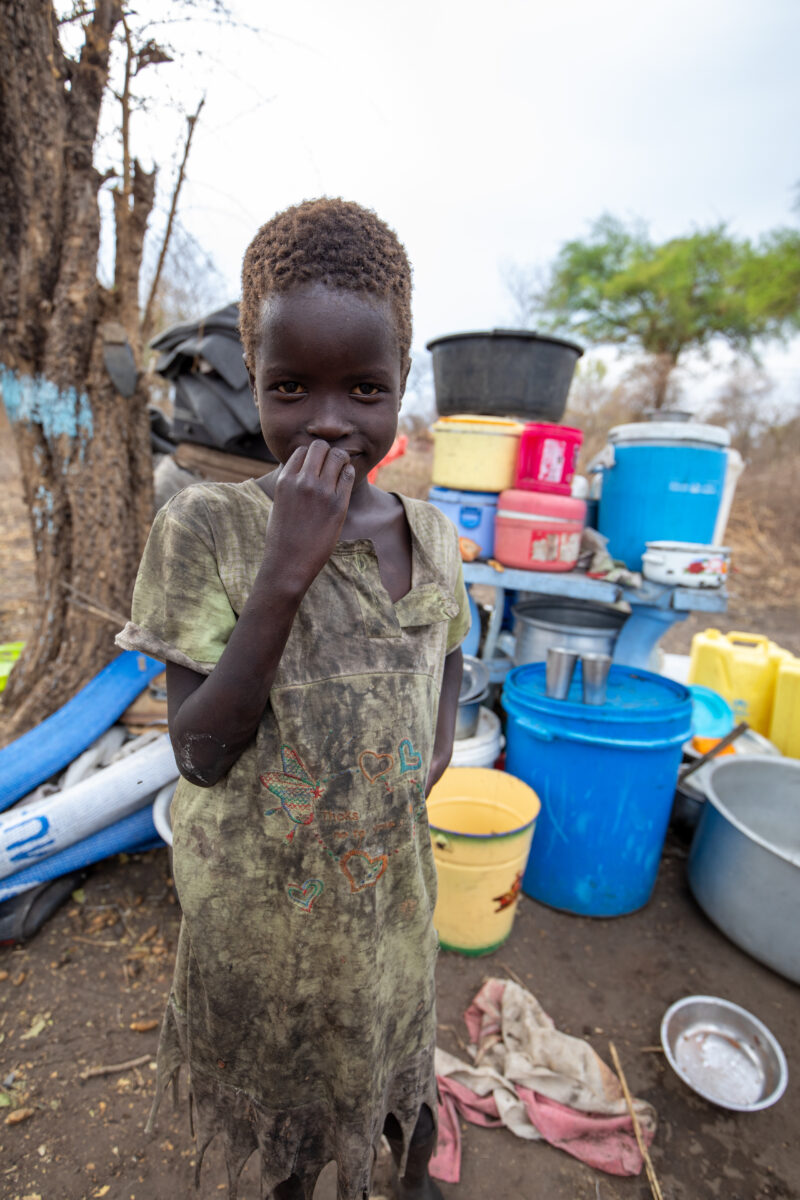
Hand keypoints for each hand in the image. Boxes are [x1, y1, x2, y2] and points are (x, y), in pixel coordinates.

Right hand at [264, 441, 354, 588]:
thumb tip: (300, 470)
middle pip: (320, 447)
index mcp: (285, 480)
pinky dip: (349, 474)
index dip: (311, 457)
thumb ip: (289, 483)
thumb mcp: (278, 503)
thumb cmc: (282, 537)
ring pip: (338, 456)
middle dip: (327, 453)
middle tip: (331, 466)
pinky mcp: (338, 505)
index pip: (302, 451)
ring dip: (341, 461)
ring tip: (340, 472)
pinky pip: (348, 475)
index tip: (316, 468)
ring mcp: (321, 492)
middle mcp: (302, 482)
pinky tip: (345, 482)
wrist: (289, 564)